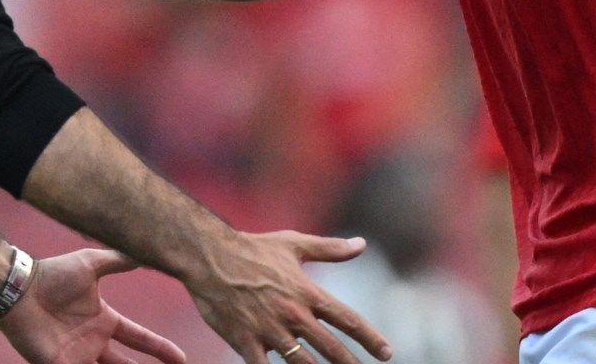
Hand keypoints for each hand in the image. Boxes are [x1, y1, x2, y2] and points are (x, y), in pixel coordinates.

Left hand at [0, 248, 186, 363]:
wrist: (19, 289)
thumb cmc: (52, 275)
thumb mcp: (92, 263)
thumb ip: (119, 259)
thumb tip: (148, 250)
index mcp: (103, 320)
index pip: (138, 338)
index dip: (159, 349)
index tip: (181, 359)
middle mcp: (93, 342)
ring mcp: (76, 357)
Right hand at [183, 232, 390, 363]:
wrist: (208, 256)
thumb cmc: (252, 247)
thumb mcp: (294, 243)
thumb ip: (330, 248)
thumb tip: (362, 245)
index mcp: (306, 292)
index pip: (347, 319)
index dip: (370, 338)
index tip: (387, 352)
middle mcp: (292, 314)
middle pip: (331, 348)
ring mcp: (269, 330)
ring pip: (302, 363)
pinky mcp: (245, 341)